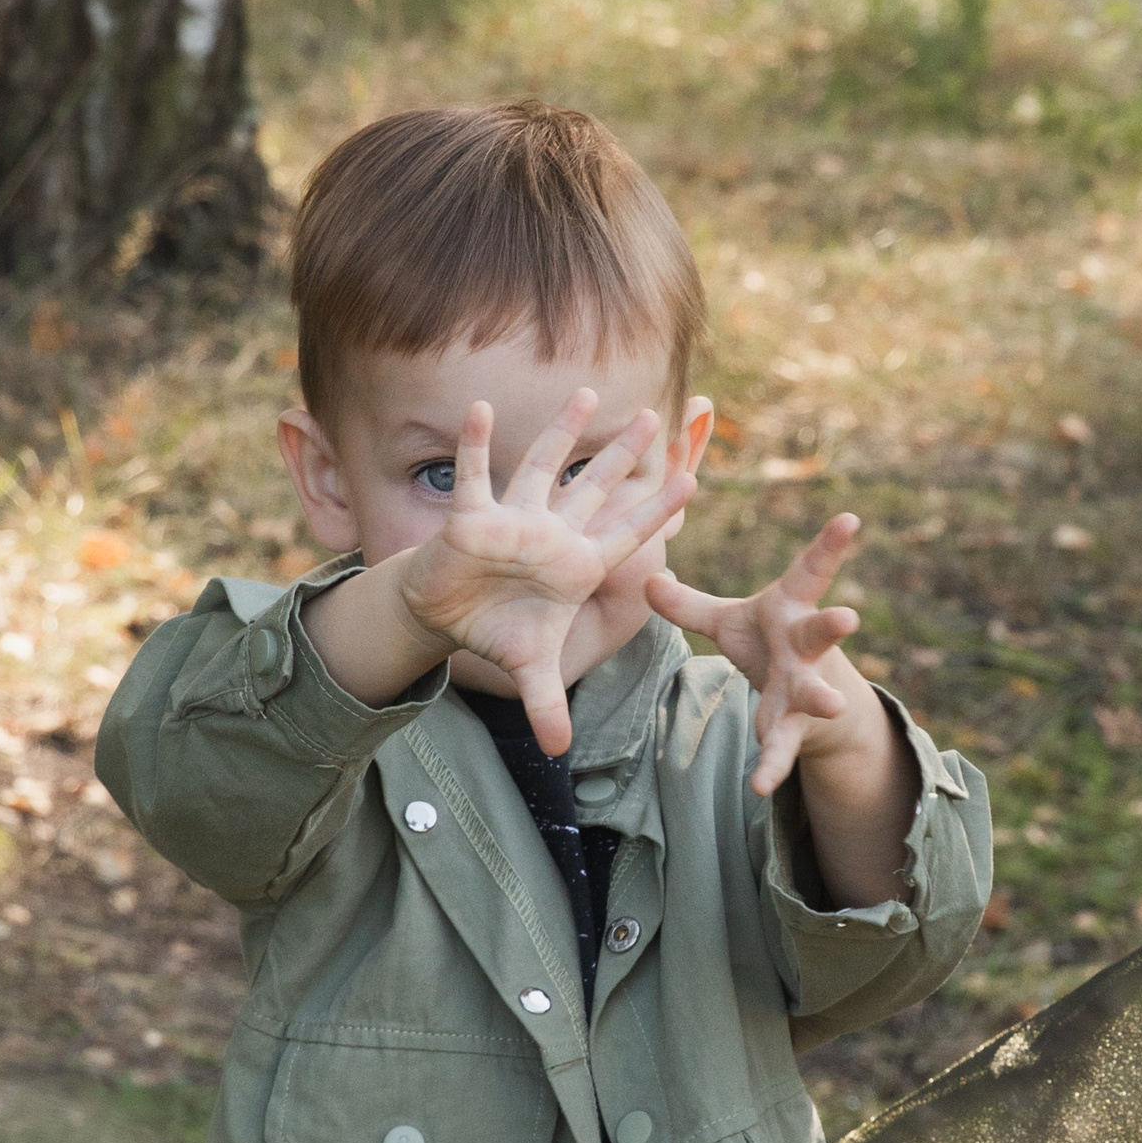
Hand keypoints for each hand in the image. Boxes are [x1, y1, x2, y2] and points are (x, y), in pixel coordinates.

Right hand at [398, 389, 694, 754]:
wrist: (448, 616)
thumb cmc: (498, 631)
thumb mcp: (529, 669)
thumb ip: (548, 703)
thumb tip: (560, 749)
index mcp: (576, 566)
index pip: (627, 534)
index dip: (658, 509)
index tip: (694, 479)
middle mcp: (551, 534)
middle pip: (596, 488)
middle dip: (625, 455)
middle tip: (658, 418)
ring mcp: (514, 520)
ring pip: (543, 467)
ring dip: (562, 432)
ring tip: (588, 392)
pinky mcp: (472, 518)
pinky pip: (474, 475)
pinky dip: (475, 445)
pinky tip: (482, 409)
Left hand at [646, 513, 874, 795]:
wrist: (810, 704)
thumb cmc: (767, 643)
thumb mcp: (727, 621)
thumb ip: (688, 605)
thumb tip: (646, 579)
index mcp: (790, 608)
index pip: (812, 571)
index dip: (829, 546)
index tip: (850, 518)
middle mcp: (804, 645)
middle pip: (821, 631)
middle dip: (833, 625)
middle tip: (848, 617)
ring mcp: (804, 686)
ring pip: (813, 691)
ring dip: (822, 697)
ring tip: (831, 704)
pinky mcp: (793, 725)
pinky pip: (782, 746)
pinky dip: (771, 765)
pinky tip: (759, 786)